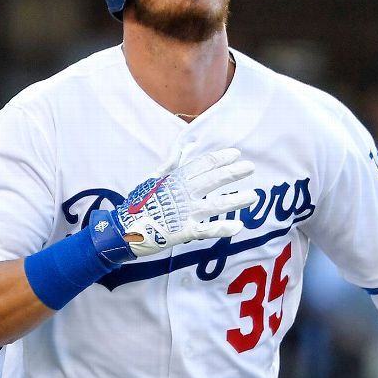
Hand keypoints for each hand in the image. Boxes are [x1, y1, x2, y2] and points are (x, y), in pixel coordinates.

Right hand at [110, 147, 256, 258]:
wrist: (124, 230)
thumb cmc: (139, 203)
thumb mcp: (153, 179)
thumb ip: (172, 163)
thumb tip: (183, 145)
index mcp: (175, 179)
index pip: (202, 164)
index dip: (220, 158)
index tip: (236, 154)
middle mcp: (182, 194)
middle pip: (212, 180)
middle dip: (232, 173)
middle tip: (250, 168)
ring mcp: (184, 213)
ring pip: (216, 205)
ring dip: (236, 200)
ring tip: (253, 196)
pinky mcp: (184, 232)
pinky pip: (208, 231)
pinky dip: (223, 229)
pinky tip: (238, 226)